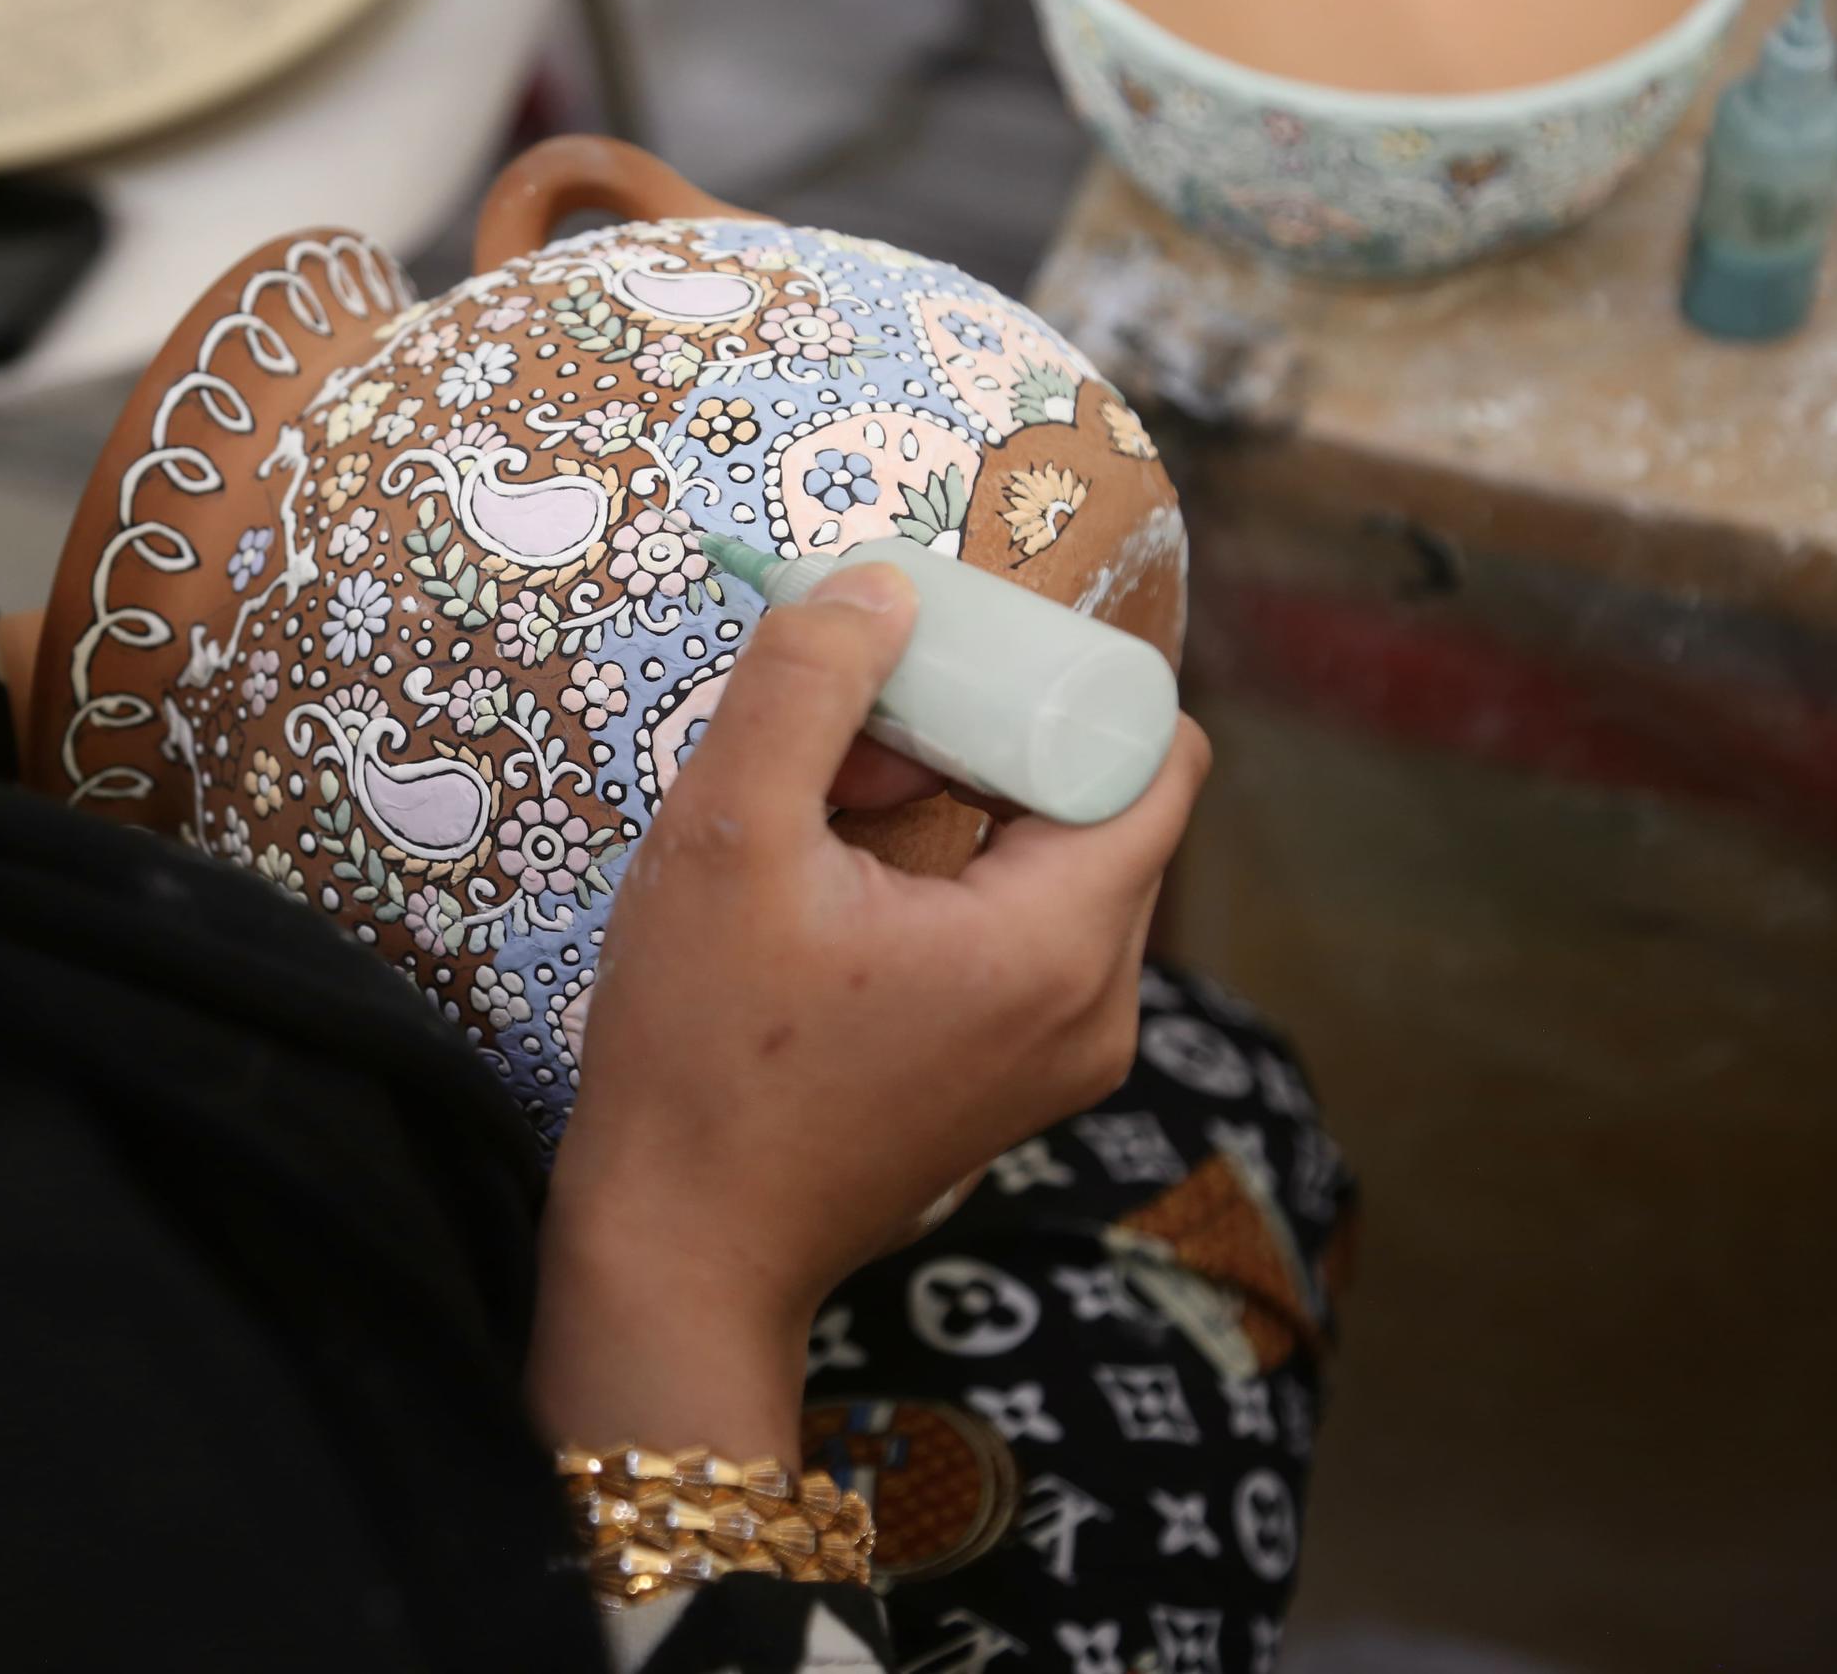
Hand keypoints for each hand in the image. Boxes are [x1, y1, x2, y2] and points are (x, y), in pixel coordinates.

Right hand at [527, 562, 1209, 1457]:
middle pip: (1101, 804)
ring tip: (829, 824)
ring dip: (961, 812)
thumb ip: (807, 687)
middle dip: (987, 742)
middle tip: (854, 746)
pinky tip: (841, 897)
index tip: (941, 673)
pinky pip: (1026, 936)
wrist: (681, 1250)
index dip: (1056, 683)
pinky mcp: (1018, 1082)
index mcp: (1063, 940)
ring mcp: (1066, 1056)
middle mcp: (1101, 1004)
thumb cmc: (700, 1053)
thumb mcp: (727, 839)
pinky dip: (954, 885)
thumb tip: (882, 586)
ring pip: (1058, 868)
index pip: (1154, 751)